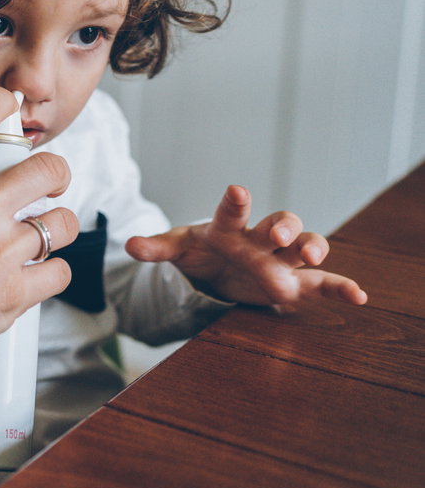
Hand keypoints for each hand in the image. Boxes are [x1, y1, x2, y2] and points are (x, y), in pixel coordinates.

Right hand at [0, 86, 75, 487]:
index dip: (3, 102)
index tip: (9, 105)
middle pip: (50, 167)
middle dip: (55, 173)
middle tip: (47, 184)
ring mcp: (3, 250)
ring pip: (64, 222)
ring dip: (54, 228)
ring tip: (39, 238)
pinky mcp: (16, 292)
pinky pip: (60, 272)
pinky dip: (49, 275)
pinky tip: (32, 278)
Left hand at [126, 185, 367, 307]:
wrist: (219, 268)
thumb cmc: (201, 251)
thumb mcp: (177, 248)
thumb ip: (157, 247)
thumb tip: (129, 245)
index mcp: (229, 227)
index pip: (232, 212)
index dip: (235, 203)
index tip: (236, 191)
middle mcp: (261, 238)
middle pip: (280, 224)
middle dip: (282, 227)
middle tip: (279, 235)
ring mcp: (282, 259)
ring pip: (306, 246)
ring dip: (312, 248)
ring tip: (312, 256)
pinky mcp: (296, 281)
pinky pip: (324, 282)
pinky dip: (341, 287)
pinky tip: (358, 296)